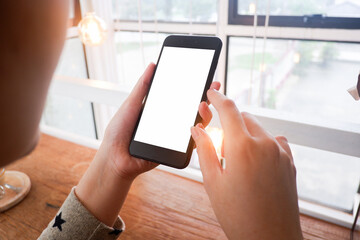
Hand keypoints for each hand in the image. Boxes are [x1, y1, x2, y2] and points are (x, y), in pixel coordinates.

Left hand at [76, 63, 220, 225]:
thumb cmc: (119, 131)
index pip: (182, 97)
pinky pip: (190, 142)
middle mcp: (170, 122)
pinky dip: (196, 134)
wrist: (115, 157)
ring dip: (204, 115)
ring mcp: (174, 136)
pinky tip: (196, 125)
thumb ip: (143, 87)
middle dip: (206, 100)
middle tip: (211, 89)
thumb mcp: (131, 104)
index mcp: (161, 109)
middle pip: (194, 110)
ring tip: (201, 106)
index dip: (196, 88)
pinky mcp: (175, 150)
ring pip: (197, 126)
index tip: (207, 79)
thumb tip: (153, 65)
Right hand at [191, 89, 302, 239]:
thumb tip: (197, 128)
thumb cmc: (239, 215)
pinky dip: (262, 143)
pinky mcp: (289, 161)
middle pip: (244, 117)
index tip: (211, 93)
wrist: (271, 238)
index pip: (229, 109)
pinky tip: (254, 161)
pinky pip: (274, 140)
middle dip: (230, 122)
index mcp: (242, 146)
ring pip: (259, 128)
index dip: (218, 98)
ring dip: (245, 134)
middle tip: (219, 141)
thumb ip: (204, 149)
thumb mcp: (213, 181)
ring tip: (237, 160)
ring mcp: (280, 152)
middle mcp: (265, 143)